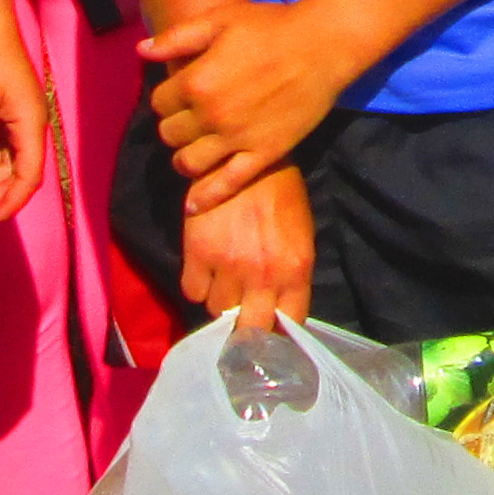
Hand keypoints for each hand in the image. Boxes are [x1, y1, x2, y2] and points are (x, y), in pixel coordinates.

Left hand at [142, 0, 353, 207]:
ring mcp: (237, 139)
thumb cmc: (271, 27)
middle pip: (170, 134)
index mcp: (196, 82)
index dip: (167, 97)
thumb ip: (177, 38)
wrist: (323, 46)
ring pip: (189, 163)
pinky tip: (193, 206)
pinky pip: (227, 184)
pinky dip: (206, 198)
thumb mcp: (220, 20)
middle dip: (174, 125)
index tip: (179, 92)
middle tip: (189, 118)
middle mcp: (211, 116)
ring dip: (184, 157)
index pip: (159, 102)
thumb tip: (141, 51)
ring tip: (194, 148)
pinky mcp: (263, 154)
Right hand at [182, 167, 314, 328]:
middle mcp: (264, 275)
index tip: (271, 335)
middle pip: (251, 331)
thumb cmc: (280, 197)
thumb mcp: (301, 237)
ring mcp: (229, 266)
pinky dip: (197, 285)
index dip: (280, 334)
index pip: (290, 324)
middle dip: (247, 330)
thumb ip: (292, 277)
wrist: (243, 159)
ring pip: (218, 310)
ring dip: (220, 300)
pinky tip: (204, 269)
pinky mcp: (198, 253)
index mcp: (296, 270)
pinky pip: (192, 291)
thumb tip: (278, 314)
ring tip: (223, 282)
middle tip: (241, 320)